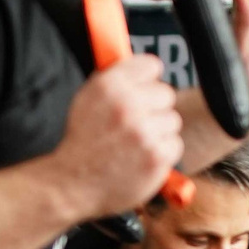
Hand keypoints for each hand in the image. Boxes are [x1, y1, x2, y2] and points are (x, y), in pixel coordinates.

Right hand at [55, 53, 183, 214]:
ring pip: (172, 120)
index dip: (148, 78)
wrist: (73, 183)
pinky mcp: (157, 156)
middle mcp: (127, 105)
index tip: (145, 88)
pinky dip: (162, 152)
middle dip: (154, 107)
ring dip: (159, 131)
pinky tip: (142, 157)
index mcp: (109, 86)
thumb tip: (144, 67)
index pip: (151, 65)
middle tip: (137, 122)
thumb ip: (114, 79)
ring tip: (136, 143)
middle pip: (166, 93)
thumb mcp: (87, 99)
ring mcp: (144, 132)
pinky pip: (175, 144)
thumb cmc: (82, 142)